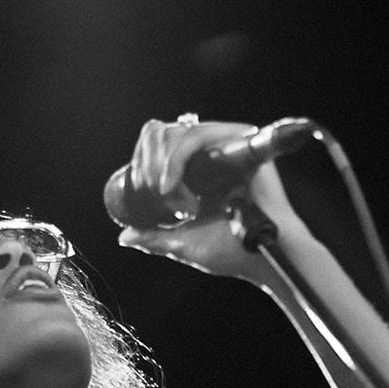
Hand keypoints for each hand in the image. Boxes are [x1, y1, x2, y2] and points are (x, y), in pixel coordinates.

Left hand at [115, 116, 303, 280]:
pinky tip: (170, 185)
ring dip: (159, 164)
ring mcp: (227, 142)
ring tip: (167, 195)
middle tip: (154, 195)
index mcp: (200, 167)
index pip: (158, 145)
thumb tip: (126, 236)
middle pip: (161, 133)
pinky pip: (194, 135)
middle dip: (145, 162)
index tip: (140, 191)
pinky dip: (175, 157)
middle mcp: (213, 150)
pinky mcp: (240, 139)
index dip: (141, 161)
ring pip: (174, 132)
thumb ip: (157, 237)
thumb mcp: (183, 243)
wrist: (263, 256)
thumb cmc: (232, 251)